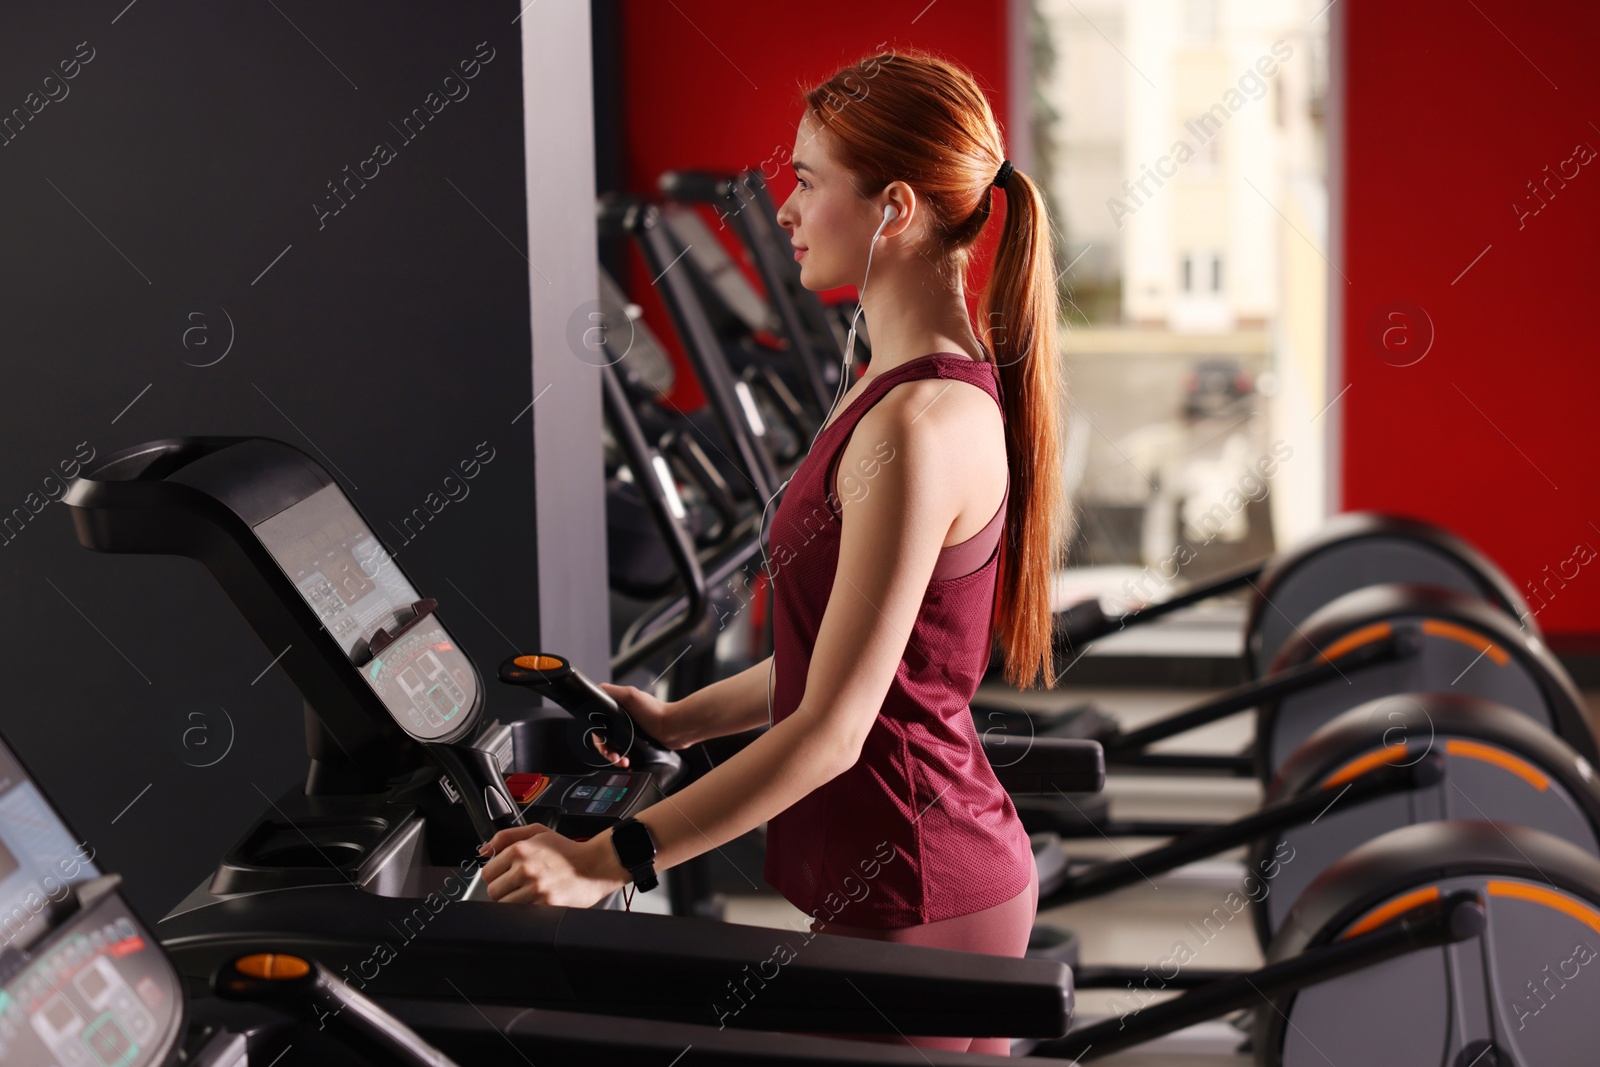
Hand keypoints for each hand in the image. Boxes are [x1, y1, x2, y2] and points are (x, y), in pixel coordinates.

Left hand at [478, 824, 629, 906]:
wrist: (596, 865)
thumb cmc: (568, 851)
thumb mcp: (538, 832)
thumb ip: (506, 836)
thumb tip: (483, 850)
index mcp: (520, 850)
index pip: (488, 873)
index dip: (497, 875)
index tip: (507, 875)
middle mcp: (525, 869)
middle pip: (493, 891)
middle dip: (504, 889)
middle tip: (520, 885)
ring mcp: (535, 888)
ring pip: (505, 905)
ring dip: (515, 902)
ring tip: (530, 893)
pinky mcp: (546, 905)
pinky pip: (522, 914)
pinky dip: (528, 909)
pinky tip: (539, 900)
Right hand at [590, 682, 691, 767]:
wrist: (674, 728)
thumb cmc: (655, 712)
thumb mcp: (631, 696)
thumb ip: (613, 692)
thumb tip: (598, 688)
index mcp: (618, 708)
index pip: (598, 724)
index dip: (598, 736)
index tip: (603, 744)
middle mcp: (623, 719)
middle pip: (605, 738)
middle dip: (606, 750)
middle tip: (613, 757)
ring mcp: (631, 731)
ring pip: (615, 748)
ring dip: (615, 757)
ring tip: (622, 762)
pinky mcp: (638, 742)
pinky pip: (626, 753)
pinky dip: (624, 759)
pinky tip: (628, 764)